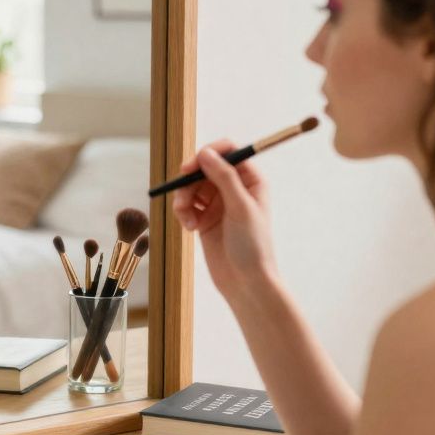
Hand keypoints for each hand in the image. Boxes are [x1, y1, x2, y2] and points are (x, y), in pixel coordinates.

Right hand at [171, 140, 277, 301]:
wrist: (246, 283)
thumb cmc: (253, 246)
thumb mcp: (240, 208)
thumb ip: (224, 178)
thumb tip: (205, 153)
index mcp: (251, 181)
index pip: (228, 152)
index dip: (208, 154)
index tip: (192, 166)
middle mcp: (235, 188)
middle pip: (204, 168)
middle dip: (190, 180)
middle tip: (181, 192)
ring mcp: (219, 204)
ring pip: (192, 187)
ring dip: (183, 199)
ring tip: (186, 219)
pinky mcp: (205, 219)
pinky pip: (187, 205)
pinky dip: (183, 213)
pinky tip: (189, 228)